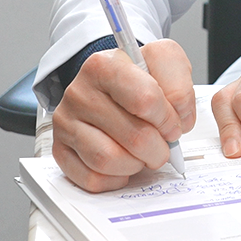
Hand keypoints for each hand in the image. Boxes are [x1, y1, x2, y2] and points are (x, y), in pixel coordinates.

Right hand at [52, 39, 195, 192]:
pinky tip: (123, 163)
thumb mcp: (164, 61)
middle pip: (133, 136)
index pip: (146, 100)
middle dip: (159, 147)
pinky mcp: (60, 150)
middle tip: (162, 143)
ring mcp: (66, 123)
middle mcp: (79, 92)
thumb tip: (178, 118)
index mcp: (104, 65)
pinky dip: (116, 178)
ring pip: (108, 160)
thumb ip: (179, 83)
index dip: (168, 119)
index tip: (172, 122)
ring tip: (142, 153)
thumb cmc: (138, 77)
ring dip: (137, 164)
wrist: (110, 85)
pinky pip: (92, 179)